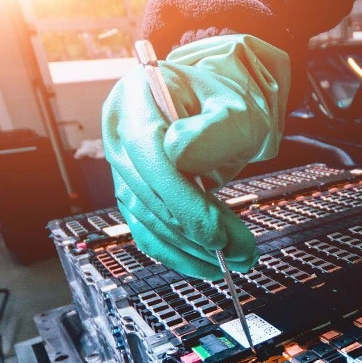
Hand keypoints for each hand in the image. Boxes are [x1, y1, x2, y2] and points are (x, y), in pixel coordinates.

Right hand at [102, 34, 290, 278]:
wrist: (222, 108)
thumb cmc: (231, 102)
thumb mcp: (236, 107)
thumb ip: (215, 127)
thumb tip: (179, 154)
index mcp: (137, 98)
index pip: (147, 152)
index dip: (179, 197)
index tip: (216, 231)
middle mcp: (119, 132)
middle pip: (147, 192)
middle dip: (196, 231)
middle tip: (242, 253)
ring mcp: (122, 165)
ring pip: (147, 218)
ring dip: (192, 248)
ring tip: (238, 259)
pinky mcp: (134, 192)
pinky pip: (147, 230)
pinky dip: (178, 252)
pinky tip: (210, 264)